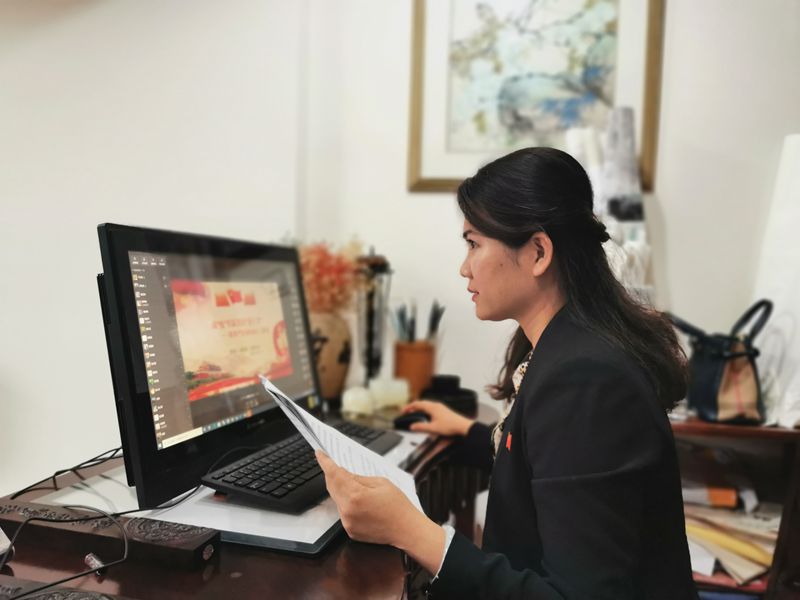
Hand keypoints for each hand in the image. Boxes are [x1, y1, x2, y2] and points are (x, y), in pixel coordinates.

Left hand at [316, 450, 444, 571]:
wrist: (407, 530)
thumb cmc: (398, 505)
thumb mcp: (380, 482)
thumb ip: (359, 478)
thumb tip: (344, 474)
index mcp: (355, 495)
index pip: (334, 474)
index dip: (325, 462)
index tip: (319, 453)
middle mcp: (347, 510)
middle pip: (332, 487)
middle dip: (332, 475)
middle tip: (335, 465)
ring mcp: (347, 522)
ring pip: (337, 499)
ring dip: (341, 490)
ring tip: (357, 487)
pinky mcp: (350, 531)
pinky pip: (343, 512)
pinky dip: (347, 504)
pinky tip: (361, 503)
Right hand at [402, 400, 473, 436]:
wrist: (462, 426)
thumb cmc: (450, 425)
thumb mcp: (433, 428)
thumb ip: (421, 427)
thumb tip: (413, 426)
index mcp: (432, 407)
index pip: (417, 404)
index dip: (408, 407)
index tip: (403, 411)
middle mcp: (436, 405)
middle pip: (421, 403)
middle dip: (413, 407)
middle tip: (407, 412)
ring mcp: (440, 407)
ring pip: (426, 405)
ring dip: (419, 408)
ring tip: (414, 413)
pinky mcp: (443, 410)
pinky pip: (431, 407)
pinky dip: (425, 410)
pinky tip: (425, 415)